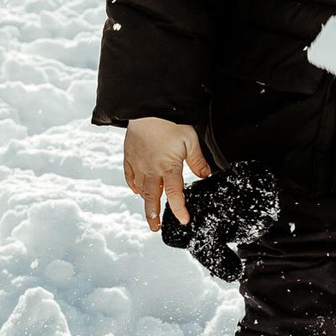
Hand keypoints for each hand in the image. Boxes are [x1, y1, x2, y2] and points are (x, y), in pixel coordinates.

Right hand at [122, 116, 210, 230]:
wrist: (149, 108)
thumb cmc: (171, 122)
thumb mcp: (191, 141)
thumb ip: (198, 161)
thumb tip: (205, 175)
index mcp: (168, 167)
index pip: (175, 195)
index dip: (180, 210)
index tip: (184, 220)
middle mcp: (151, 169)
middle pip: (152, 198)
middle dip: (154, 216)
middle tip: (155, 228)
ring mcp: (138, 164)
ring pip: (140, 188)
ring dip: (146, 201)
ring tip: (149, 211)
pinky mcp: (129, 156)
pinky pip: (129, 176)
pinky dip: (133, 185)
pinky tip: (136, 190)